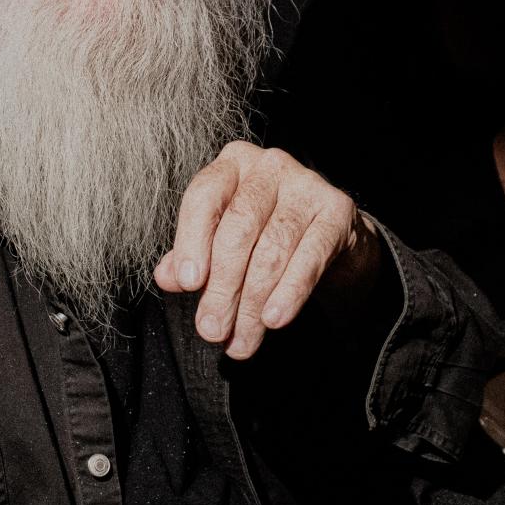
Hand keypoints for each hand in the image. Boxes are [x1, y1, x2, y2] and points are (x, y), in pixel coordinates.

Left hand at [154, 141, 380, 359]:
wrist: (329, 235)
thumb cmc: (263, 234)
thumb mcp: (222, 241)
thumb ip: (192, 257)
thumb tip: (167, 277)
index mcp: (231, 164)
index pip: (203, 197)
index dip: (192, 242)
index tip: (189, 284)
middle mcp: (268, 166)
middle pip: (238, 228)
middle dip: (223, 287)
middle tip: (212, 329)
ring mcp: (306, 184)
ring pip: (272, 249)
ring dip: (253, 303)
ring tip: (241, 340)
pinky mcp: (337, 209)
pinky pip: (310, 257)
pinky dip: (289, 292)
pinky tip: (274, 320)